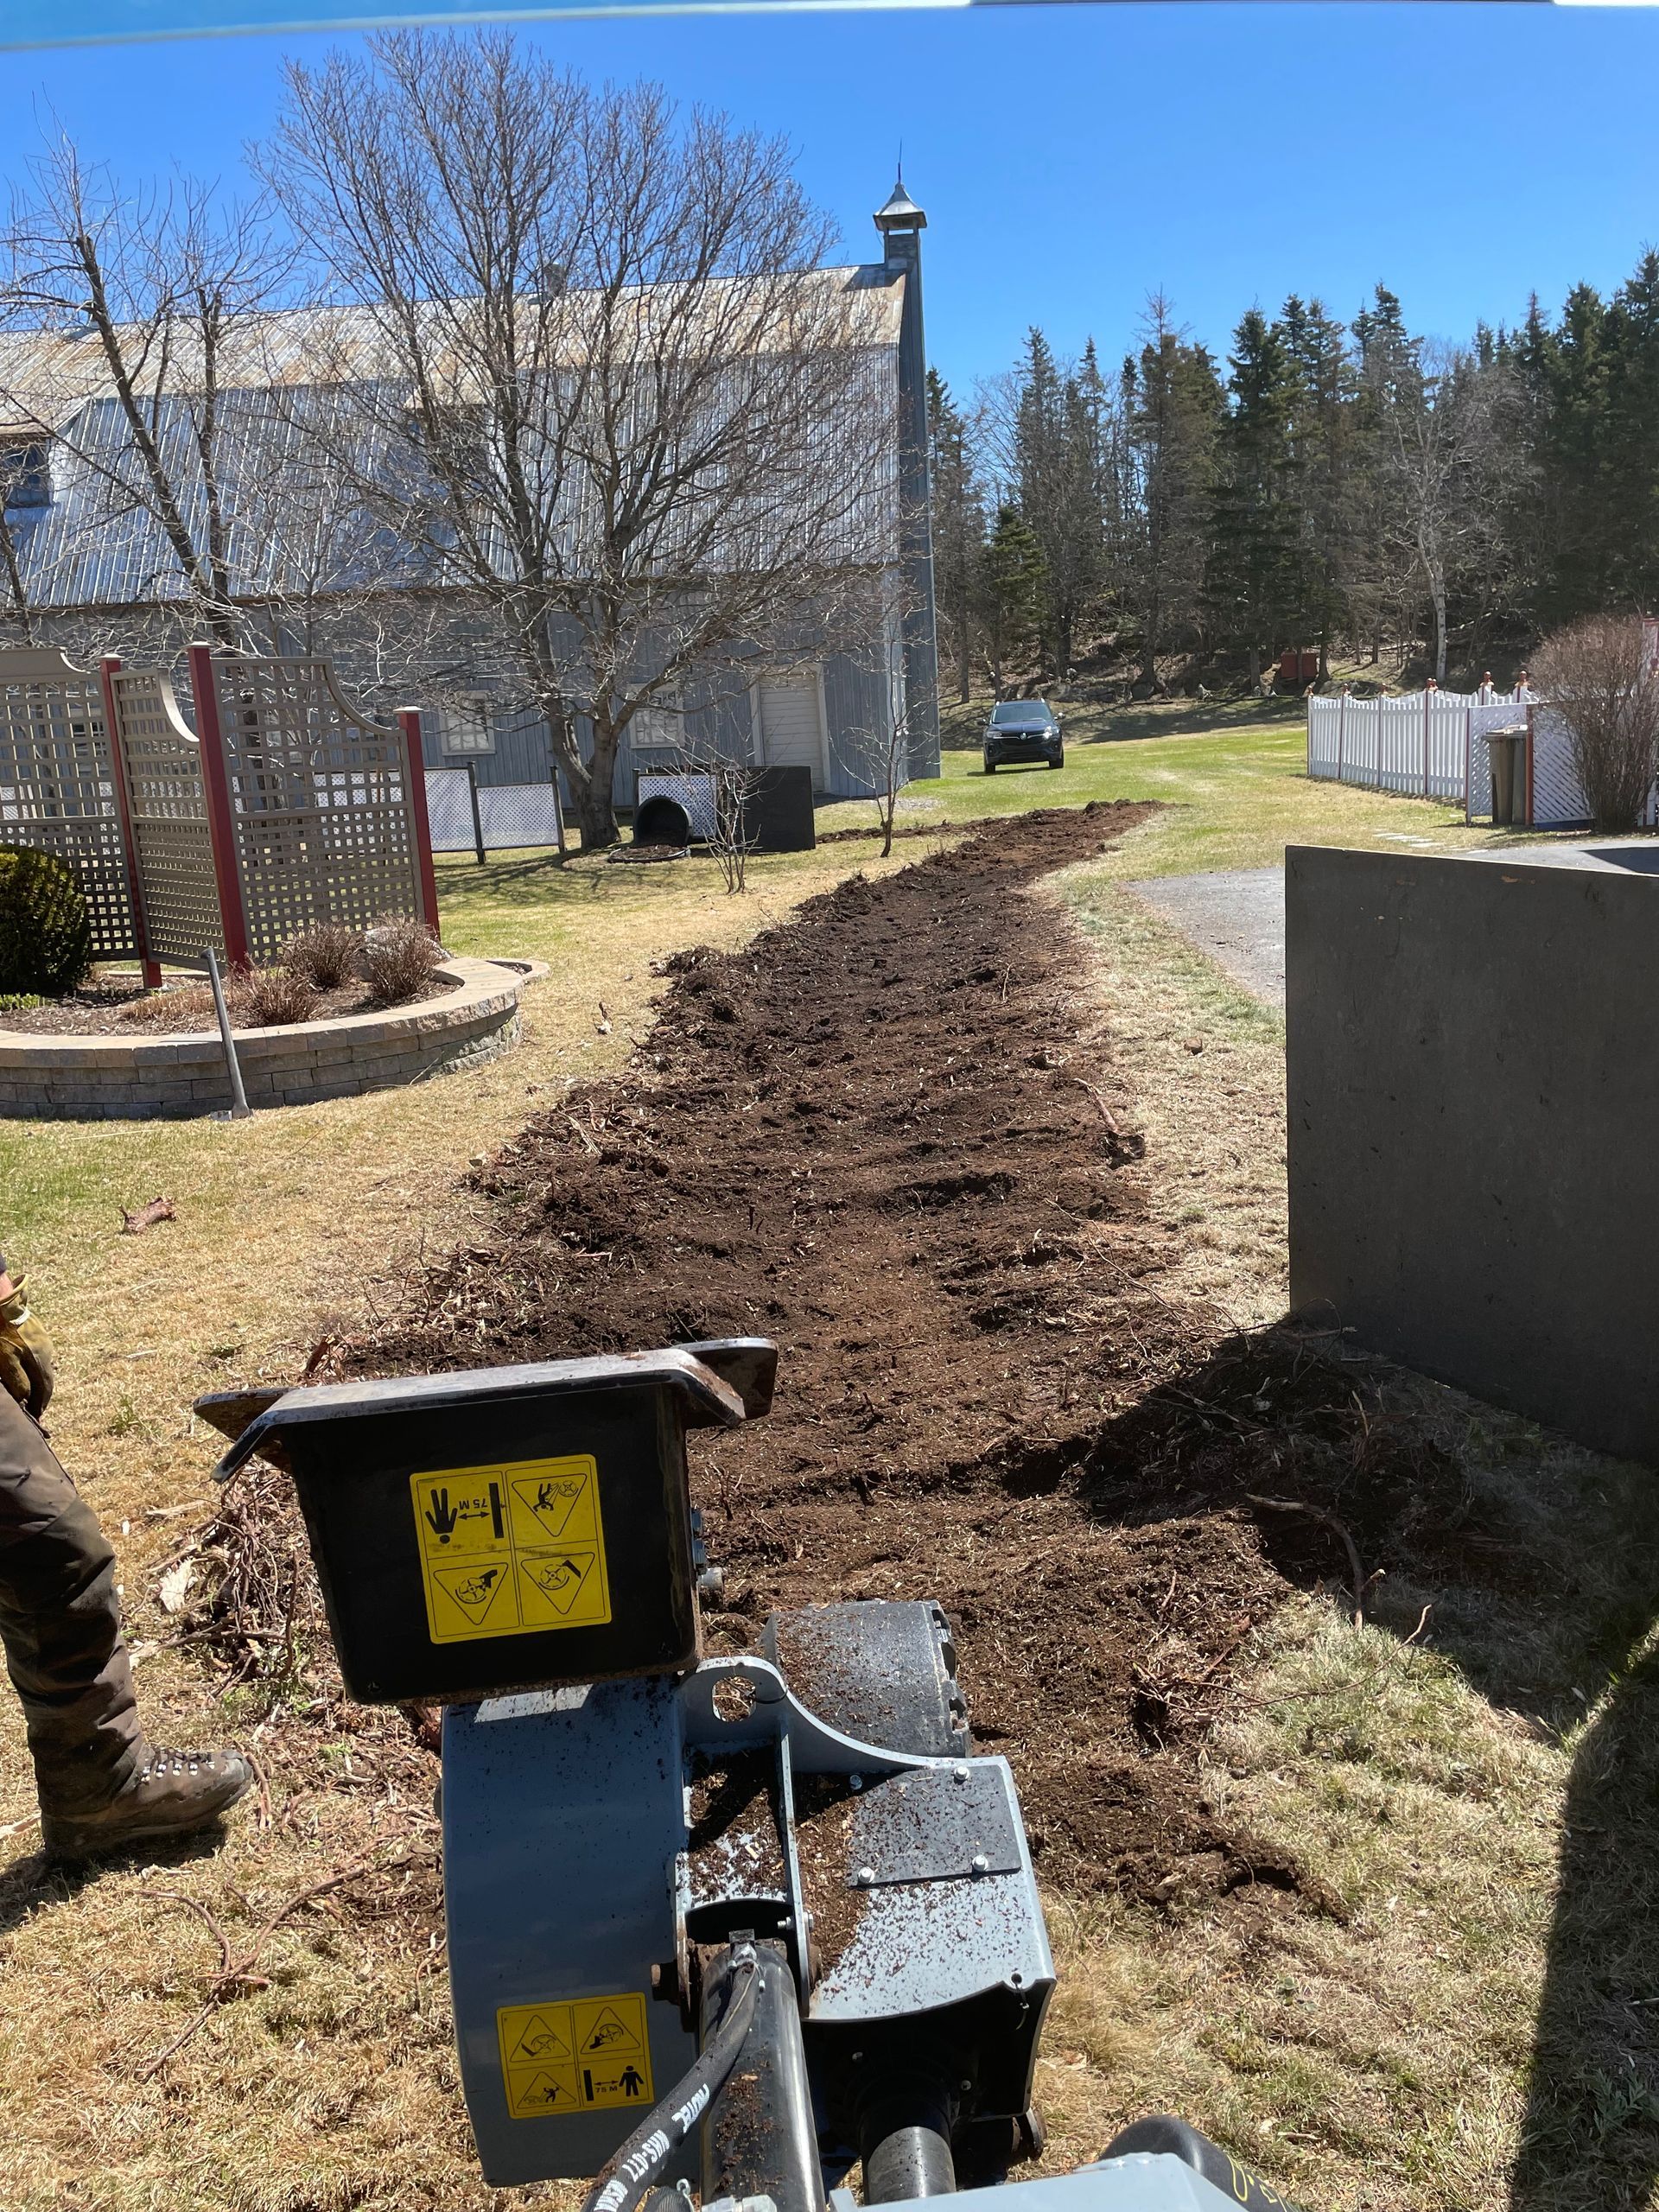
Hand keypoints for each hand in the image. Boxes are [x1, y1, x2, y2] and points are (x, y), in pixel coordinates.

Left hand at [0, 1276, 54, 1417]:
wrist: (3, 1304)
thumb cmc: (1, 1335)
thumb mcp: (5, 1362)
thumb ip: (18, 1381)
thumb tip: (26, 1399)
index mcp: (41, 1360)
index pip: (46, 1389)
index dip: (41, 1404)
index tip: (37, 1416)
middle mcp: (47, 1352)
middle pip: (47, 1379)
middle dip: (42, 1395)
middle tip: (36, 1408)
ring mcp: (44, 1341)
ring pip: (43, 1367)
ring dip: (39, 1381)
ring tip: (31, 1391)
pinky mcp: (37, 1332)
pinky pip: (39, 1356)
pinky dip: (35, 1368)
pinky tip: (27, 1369)